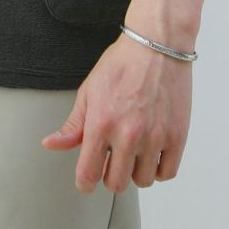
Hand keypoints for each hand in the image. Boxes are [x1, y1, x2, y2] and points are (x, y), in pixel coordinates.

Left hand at [39, 34, 190, 191]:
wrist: (157, 45)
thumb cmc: (122, 64)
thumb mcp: (89, 91)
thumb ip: (72, 125)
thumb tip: (51, 144)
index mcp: (101, 123)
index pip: (88, 173)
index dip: (85, 182)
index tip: (87, 181)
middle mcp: (127, 134)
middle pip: (116, 184)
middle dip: (110, 175)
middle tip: (112, 159)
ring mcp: (154, 137)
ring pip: (142, 181)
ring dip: (136, 171)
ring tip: (134, 151)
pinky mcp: (177, 136)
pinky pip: (166, 173)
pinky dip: (158, 168)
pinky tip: (152, 152)